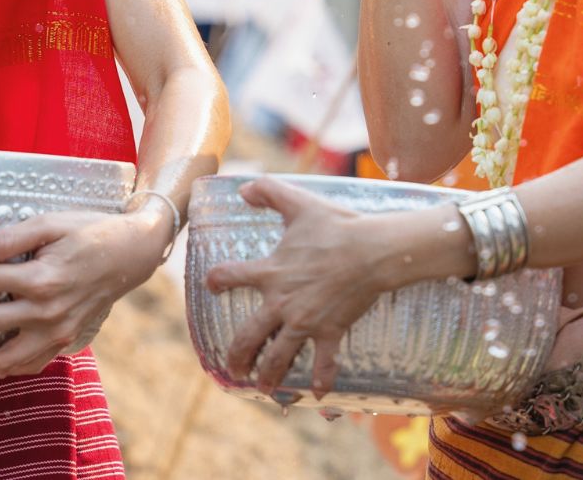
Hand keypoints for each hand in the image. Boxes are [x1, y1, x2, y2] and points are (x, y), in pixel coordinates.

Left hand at [0, 204, 170, 375]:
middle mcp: (48, 311)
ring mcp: (57, 331)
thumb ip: (9, 239)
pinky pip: (29, 364)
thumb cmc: (90, 231)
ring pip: (4, 357)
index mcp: (42, 278)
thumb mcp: (52, 222)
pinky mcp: (65, 340)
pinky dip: (3, 368)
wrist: (133, 253)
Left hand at [202, 178, 394, 397]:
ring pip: (279, 356)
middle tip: (232, 368)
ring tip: (262, 388)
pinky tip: (317, 395)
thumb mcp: (299, 202)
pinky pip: (324, 361)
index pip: (231, 276)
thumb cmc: (336, 226)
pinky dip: (321, 380)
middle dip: (237, 355)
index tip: (211, 285)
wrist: (371, 250)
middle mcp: (281, 302)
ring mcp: (305, 321)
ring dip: (269, 374)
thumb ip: (269, 191)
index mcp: (271, 272)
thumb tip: (244, 187)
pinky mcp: (330, 331)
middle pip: (248, 335)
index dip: (217, 280)